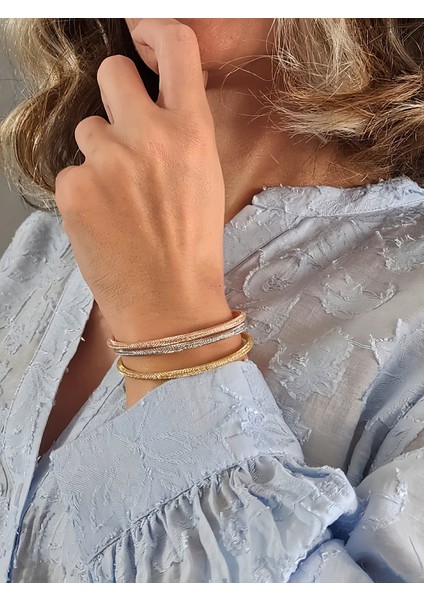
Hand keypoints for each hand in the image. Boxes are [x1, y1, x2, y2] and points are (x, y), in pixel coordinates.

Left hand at [55, 18, 229, 341]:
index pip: (177, 47)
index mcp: (191, 131)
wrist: (169, 302)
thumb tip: (154, 105)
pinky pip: (71, 172)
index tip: (146, 42)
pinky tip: (103, 220)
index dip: (157, 34)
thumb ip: (180, 133)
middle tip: (125, 134)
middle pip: (112, 73)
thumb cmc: (192, 246)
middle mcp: (149, 135)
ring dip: (99, 155)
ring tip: (119, 199)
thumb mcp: (205, 178)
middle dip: (116, 97)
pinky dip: (83, 192)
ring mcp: (107, 160)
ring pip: (87, 130)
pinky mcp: (74, 188)